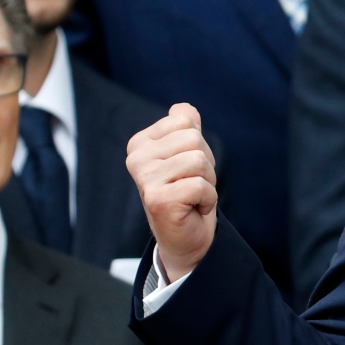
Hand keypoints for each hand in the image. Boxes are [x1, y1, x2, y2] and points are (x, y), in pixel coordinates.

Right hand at [127, 103, 217, 282]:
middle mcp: (137, 158)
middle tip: (192, 184)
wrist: (184, 237)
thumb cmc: (186, 193)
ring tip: (192, 196)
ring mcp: (145, 179)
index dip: (198, 145)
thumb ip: (186, 128)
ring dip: (207, 183)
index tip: (187, 167)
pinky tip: (193, 209)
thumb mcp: (187, 155)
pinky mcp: (157, 199)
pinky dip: (208, 200)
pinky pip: (201, 186)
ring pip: (199, 161)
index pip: (185, 120)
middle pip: (194, 138)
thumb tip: (184, 107)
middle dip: (206, 164)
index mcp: (140, 143)